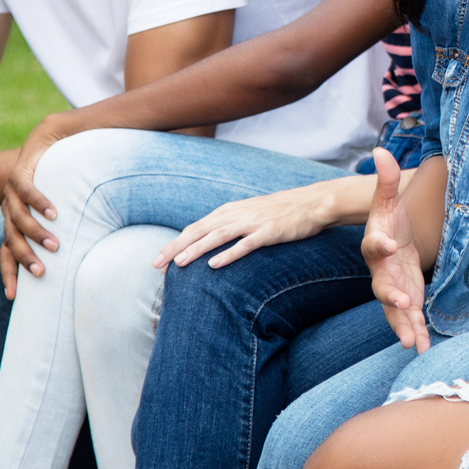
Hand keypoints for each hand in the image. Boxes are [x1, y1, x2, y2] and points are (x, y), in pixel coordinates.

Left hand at [0, 121, 73, 295]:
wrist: (56, 138)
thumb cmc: (65, 179)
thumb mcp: (65, 210)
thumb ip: (68, 230)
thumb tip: (88, 257)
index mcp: (15, 221)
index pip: (6, 252)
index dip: (8, 273)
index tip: (12, 297)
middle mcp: (9, 208)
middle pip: (10, 240)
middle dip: (25, 258)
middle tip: (42, 272)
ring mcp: (11, 190)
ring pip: (17, 218)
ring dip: (36, 233)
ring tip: (55, 244)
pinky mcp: (20, 171)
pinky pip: (26, 191)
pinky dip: (39, 203)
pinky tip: (54, 213)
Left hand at [154, 179, 350, 270]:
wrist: (311, 203)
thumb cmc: (279, 212)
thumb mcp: (248, 214)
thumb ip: (228, 225)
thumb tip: (207, 242)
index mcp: (229, 211)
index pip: (194, 228)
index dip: (174, 244)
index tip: (158, 261)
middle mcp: (236, 214)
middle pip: (199, 231)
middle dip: (175, 248)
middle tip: (156, 265)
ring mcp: (253, 222)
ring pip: (218, 236)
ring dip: (196, 250)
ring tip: (179, 263)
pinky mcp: (269, 232)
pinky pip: (245, 245)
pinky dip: (228, 254)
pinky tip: (215, 265)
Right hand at [361, 149, 428, 354]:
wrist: (394, 239)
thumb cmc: (391, 219)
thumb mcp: (389, 199)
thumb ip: (386, 179)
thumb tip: (381, 150)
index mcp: (376, 243)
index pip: (374, 244)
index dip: (378, 244)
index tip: (386, 244)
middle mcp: (381, 270)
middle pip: (382, 284)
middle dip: (391, 294)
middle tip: (403, 301)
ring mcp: (393, 287)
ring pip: (394, 309)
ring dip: (403, 324)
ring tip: (411, 342)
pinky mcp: (406, 298)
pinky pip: (408, 318)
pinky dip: (416, 331)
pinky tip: (424, 347)